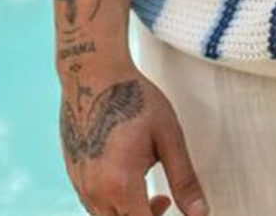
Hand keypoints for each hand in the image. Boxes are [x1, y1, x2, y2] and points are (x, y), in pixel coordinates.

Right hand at [58, 61, 208, 215]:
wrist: (93, 73)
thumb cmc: (134, 99)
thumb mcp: (169, 136)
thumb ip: (184, 180)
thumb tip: (201, 213)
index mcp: (121, 185)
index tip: (172, 207)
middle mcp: (95, 192)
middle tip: (166, 201)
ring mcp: (80, 185)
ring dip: (130, 214)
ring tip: (151, 189)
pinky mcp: (74, 176)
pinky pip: (94, 204)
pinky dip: (114, 202)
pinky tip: (127, 176)